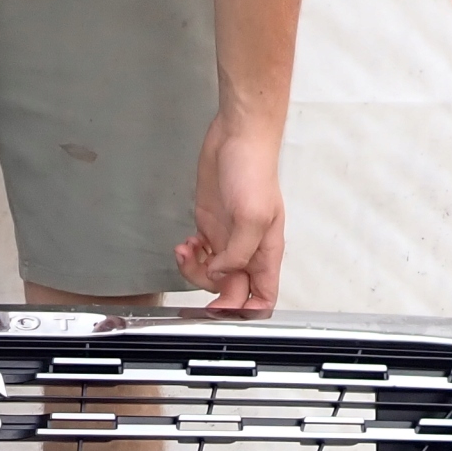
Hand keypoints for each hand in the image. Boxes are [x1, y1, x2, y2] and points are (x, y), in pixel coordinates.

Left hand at [173, 115, 284, 316]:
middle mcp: (248, 250)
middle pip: (232, 290)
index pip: (263, 297)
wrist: (236, 138)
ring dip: (195, 271)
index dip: (246, 312)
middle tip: (196, 273)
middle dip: (210, 290)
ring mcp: (229, 239)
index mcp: (266, 252)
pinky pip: (201, 256)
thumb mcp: (252, 216)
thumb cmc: (253, 170)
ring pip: (213, 275)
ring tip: (186, 251)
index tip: (222, 311)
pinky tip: (186, 244)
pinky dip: (190, 257)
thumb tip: (221, 274)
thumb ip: (238, 253)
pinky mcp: (211, 226)